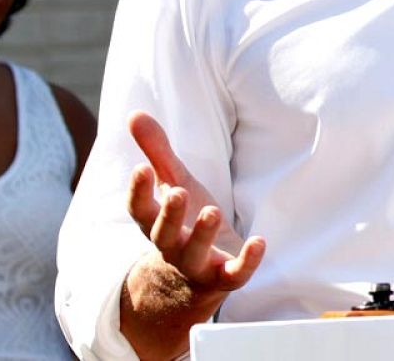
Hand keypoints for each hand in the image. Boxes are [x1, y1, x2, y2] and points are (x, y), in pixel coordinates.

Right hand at [120, 112, 264, 359]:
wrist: (195, 279)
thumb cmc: (184, 221)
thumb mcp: (173, 184)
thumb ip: (157, 152)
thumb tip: (134, 113)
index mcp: (156, 223)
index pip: (139, 210)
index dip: (138, 191)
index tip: (141, 168)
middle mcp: (172, 246)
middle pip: (164, 235)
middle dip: (170, 215)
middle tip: (178, 193)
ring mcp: (197, 265)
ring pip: (195, 254)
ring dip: (203, 234)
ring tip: (212, 211)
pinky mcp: (224, 278)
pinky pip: (235, 274)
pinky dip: (247, 261)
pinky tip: (259, 241)